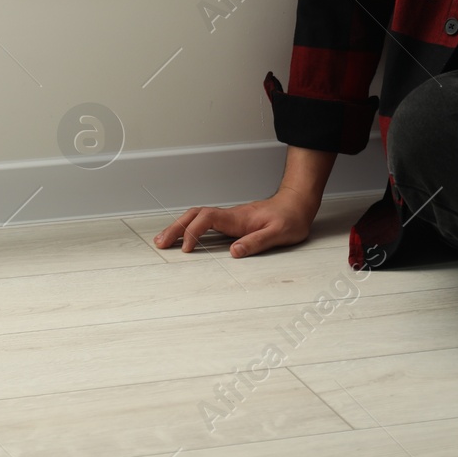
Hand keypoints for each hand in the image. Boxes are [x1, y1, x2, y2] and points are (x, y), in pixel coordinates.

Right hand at [153, 190, 317, 258]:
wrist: (297, 204)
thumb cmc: (290, 218)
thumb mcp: (279, 233)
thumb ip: (257, 242)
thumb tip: (234, 252)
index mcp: (238, 218)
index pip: (207, 219)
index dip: (194, 232)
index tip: (186, 249)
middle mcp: (229, 216)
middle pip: (194, 215)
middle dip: (176, 228)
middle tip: (160, 242)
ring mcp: (229, 218)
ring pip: (197, 217)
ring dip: (179, 227)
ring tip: (164, 240)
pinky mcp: (231, 222)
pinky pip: (204, 222)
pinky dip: (189, 228)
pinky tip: (184, 237)